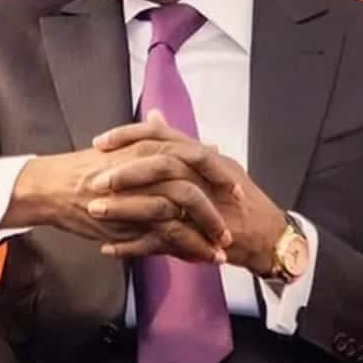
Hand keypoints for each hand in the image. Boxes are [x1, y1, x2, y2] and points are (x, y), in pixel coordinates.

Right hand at [4, 142, 227, 263]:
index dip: (219, 173)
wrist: (55, 187)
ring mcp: (142, 190)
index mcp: (150, 146)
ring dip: (208, 232)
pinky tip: (200, 258)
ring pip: (188, 209)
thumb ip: (148, 142)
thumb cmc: (86, 171)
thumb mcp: (120, 150)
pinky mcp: (133, 216)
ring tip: (222, 250)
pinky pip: (169, 232)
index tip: (235, 188)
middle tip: (234, 223)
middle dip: (220, 206)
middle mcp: (150, 164)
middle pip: (198, 182)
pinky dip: (189, 247)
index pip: (197, 155)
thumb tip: (171, 135)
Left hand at [90, 111, 285, 273]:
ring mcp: (203, 208)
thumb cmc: (237, 198)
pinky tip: (109, 248)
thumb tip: (152, 114)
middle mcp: (204, 177)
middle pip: (160, 166)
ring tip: (93, 212)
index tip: (100, 143)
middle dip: (123, 172)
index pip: (162, 136)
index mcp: (203, 157)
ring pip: (158, 204)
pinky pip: (161, 242)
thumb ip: (178, 142)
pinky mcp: (200, 239)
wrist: (269, 236)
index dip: (129, 137)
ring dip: (122, 209)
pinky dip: (133, 246)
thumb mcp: (212, 162)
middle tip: (92, 179)